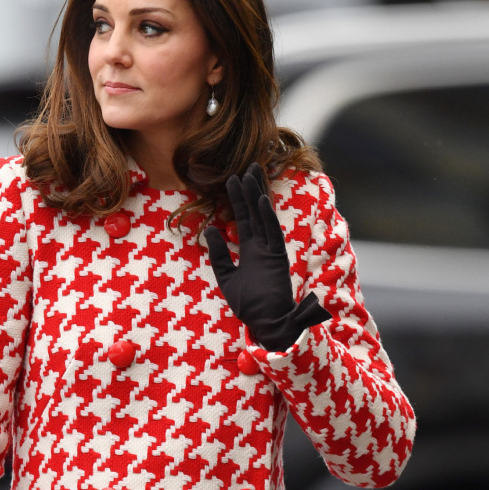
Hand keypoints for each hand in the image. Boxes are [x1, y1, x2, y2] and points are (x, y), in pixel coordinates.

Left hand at [204, 163, 329, 350]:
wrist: (268, 324)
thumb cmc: (249, 306)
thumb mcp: (227, 278)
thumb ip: (220, 255)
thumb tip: (211, 230)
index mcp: (250, 251)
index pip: (243, 219)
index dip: (238, 199)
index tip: (232, 179)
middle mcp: (261, 246)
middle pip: (255, 211)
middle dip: (250, 189)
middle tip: (247, 166)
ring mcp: (270, 250)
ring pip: (263, 217)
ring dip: (257, 195)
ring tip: (252, 173)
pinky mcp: (277, 258)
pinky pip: (272, 233)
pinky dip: (266, 217)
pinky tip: (261, 200)